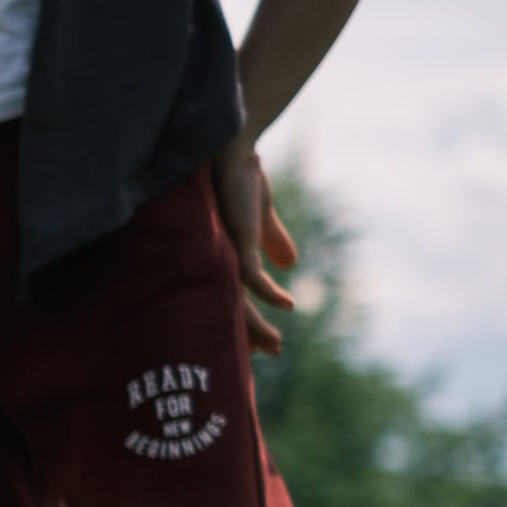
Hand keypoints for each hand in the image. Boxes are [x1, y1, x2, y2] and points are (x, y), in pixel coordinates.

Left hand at [210, 134, 298, 356]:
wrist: (232, 150)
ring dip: (255, 325)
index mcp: (220, 260)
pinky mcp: (232, 238)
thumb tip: (291, 264)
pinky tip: (285, 304)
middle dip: (249, 335)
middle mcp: (215, 261)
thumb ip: (272, 240)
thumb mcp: (259, 217)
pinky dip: (266, 292)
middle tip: (268, 355)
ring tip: (273, 345)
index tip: (258, 348)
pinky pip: (249, 274)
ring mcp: (221, 252)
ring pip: (235, 301)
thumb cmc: (238, 181)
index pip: (230, 303)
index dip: (243, 325)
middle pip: (229, 310)